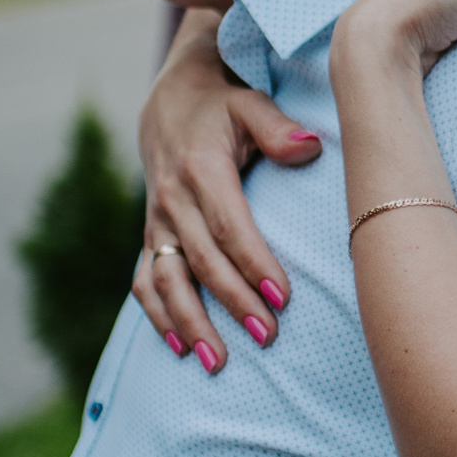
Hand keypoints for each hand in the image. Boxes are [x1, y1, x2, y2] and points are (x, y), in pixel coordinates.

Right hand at [132, 8, 322, 369]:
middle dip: (231, 302)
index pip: (229, 226)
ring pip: (167, 279)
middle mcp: (172, 197)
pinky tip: (180, 347)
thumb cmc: (224, 100)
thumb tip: (311, 148)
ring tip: (218, 362)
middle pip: (201, 260)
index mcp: (201, 167)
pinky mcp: (150, 233)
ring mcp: (157, 219)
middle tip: (265, 336)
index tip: (283, 298)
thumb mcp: (251, 101)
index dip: (254, 264)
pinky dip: (158, 315)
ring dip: (189, 322)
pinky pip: (146, 280)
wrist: (171, 94)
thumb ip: (279, 127)